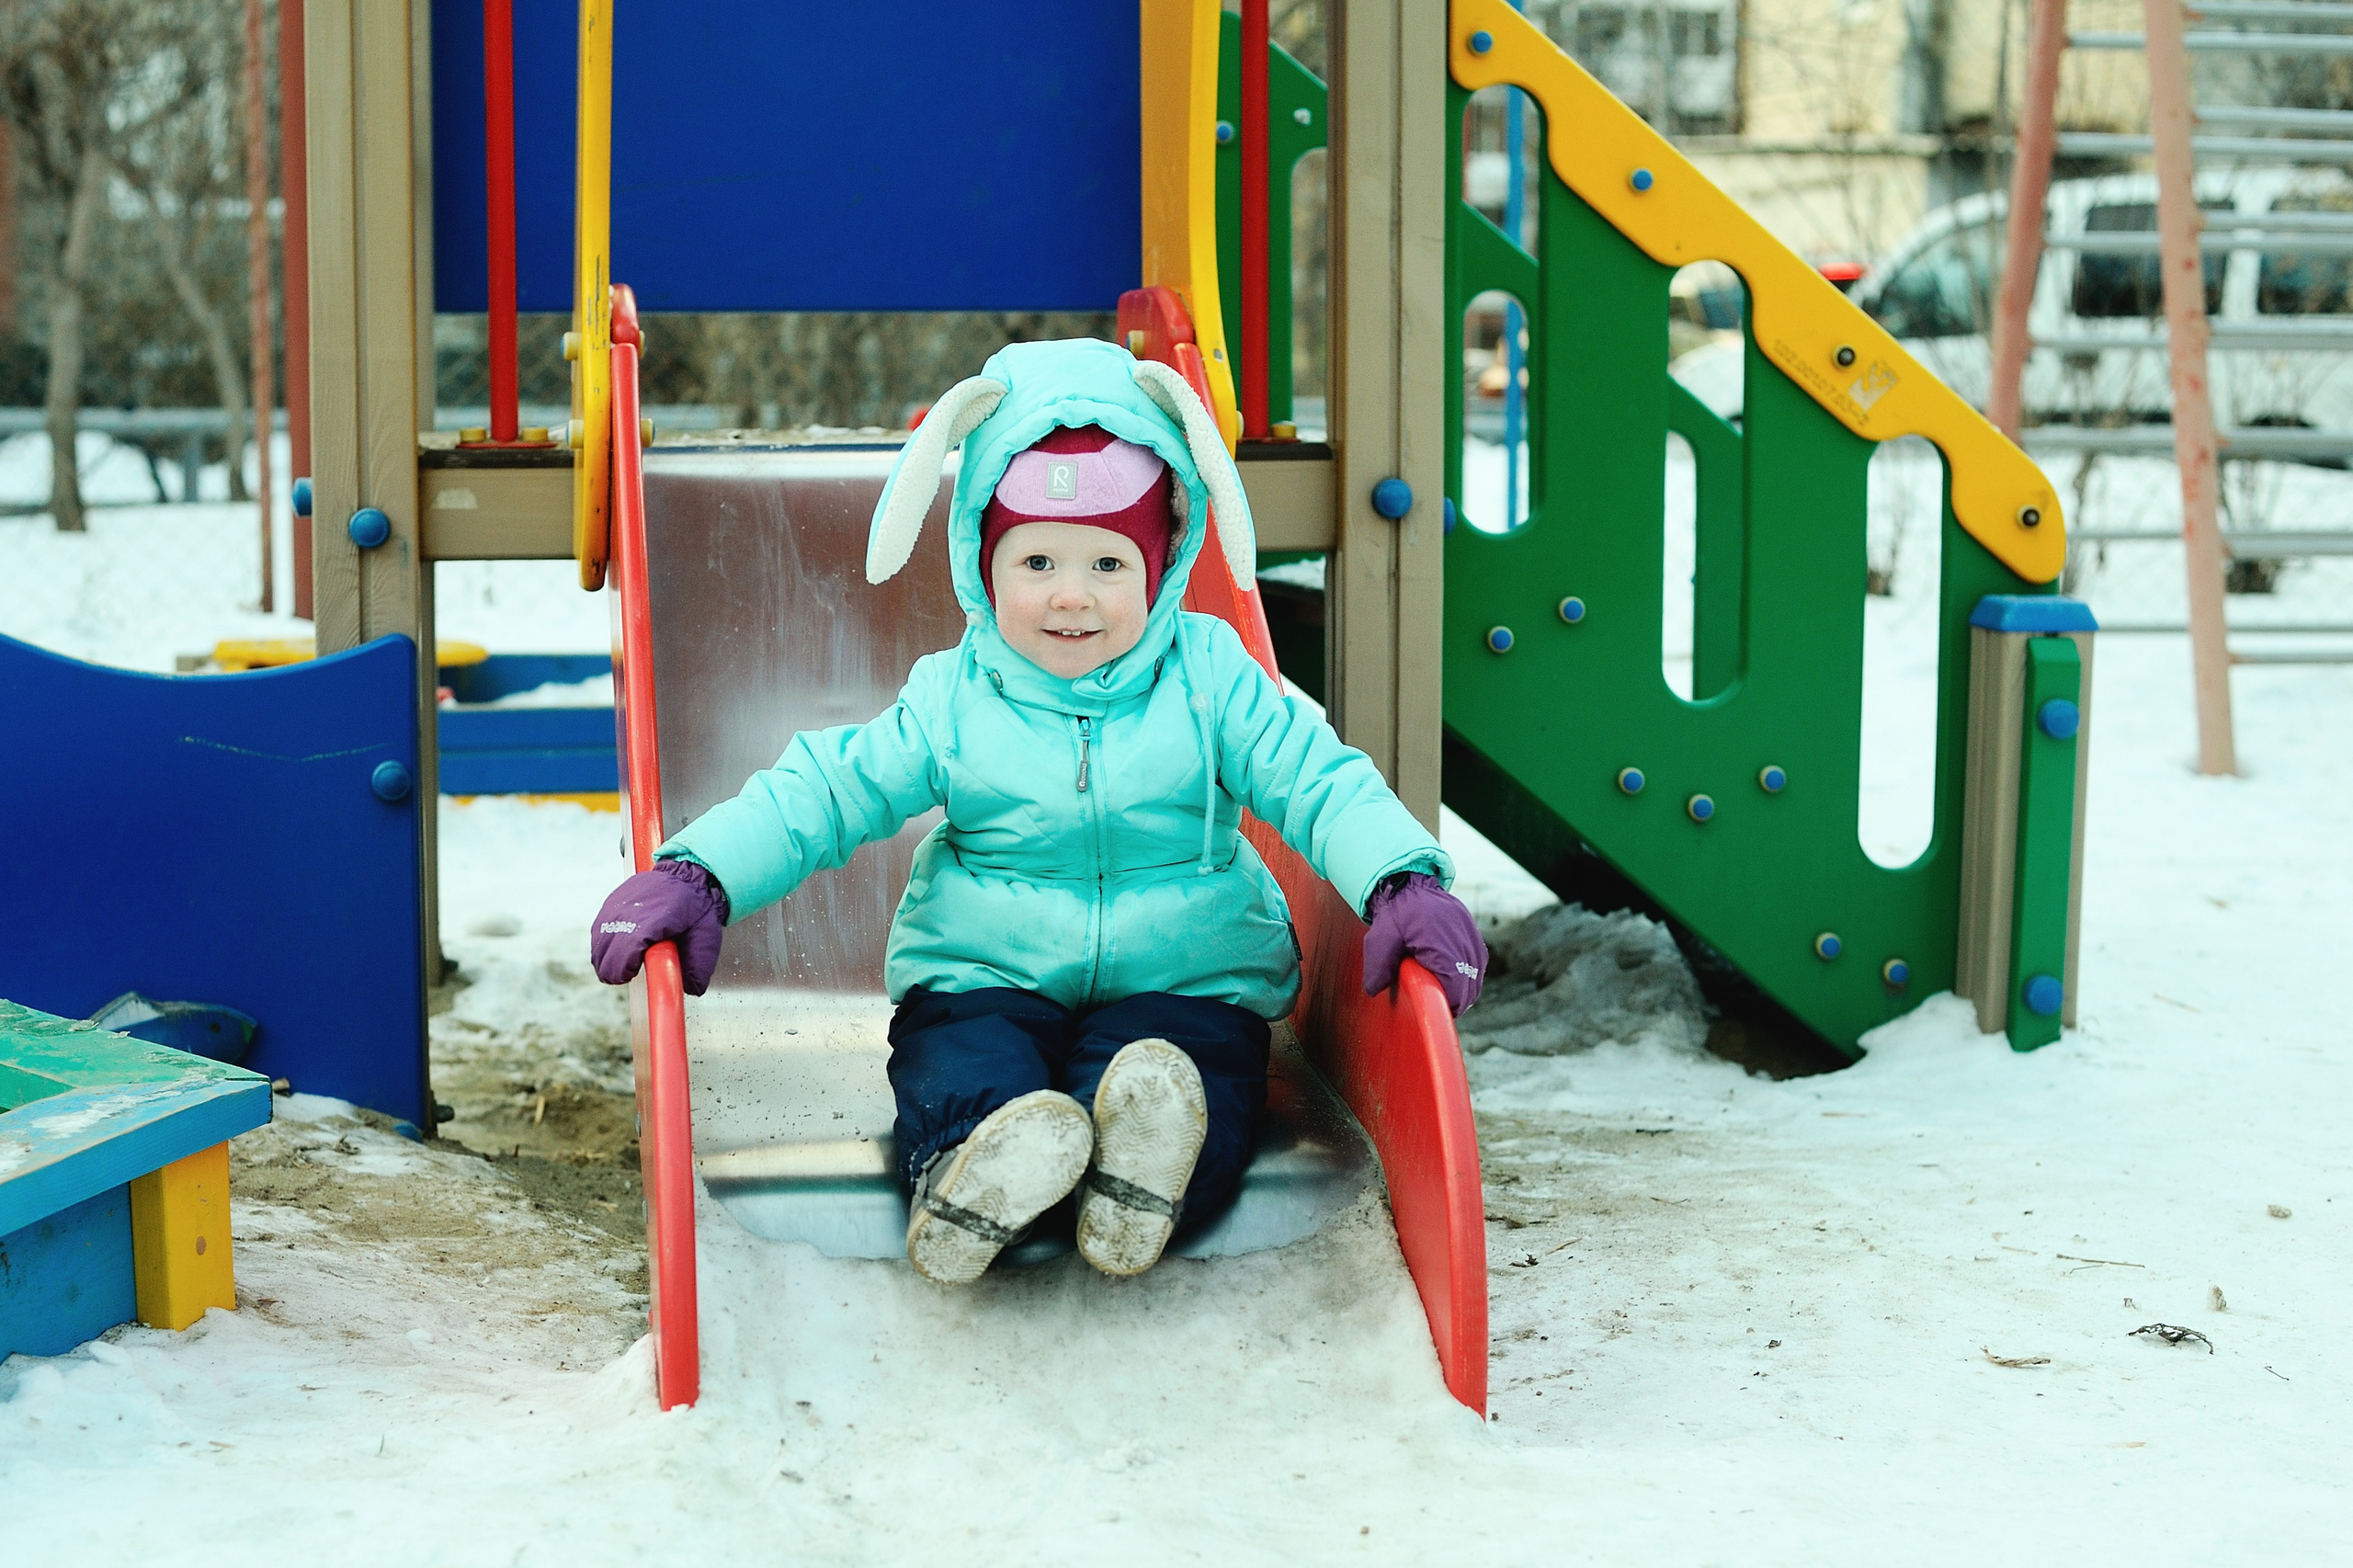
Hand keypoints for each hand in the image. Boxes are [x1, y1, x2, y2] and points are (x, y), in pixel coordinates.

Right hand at [590, 858, 728, 994]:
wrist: (686, 876)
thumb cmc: (696, 908)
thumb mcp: (706, 937)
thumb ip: (698, 966)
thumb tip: (690, 989)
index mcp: (652, 920)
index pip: (625, 952)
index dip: (624, 969)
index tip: (632, 973)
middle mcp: (628, 912)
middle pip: (606, 954)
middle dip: (616, 971)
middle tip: (632, 970)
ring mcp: (615, 907)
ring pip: (598, 947)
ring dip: (610, 960)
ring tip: (629, 960)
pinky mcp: (609, 905)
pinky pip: (598, 934)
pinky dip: (606, 946)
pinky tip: (622, 946)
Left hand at [1361, 871, 1485, 1016]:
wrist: (1407, 882)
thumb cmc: (1393, 913)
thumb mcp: (1378, 941)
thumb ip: (1378, 969)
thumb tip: (1375, 991)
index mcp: (1441, 944)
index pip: (1458, 985)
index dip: (1452, 1003)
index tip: (1442, 1010)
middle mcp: (1461, 938)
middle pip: (1471, 982)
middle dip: (1459, 998)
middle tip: (1442, 1005)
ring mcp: (1470, 932)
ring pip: (1476, 971)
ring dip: (1465, 985)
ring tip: (1449, 993)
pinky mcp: (1472, 928)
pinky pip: (1478, 958)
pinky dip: (1469, 971)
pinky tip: (1456, 976)